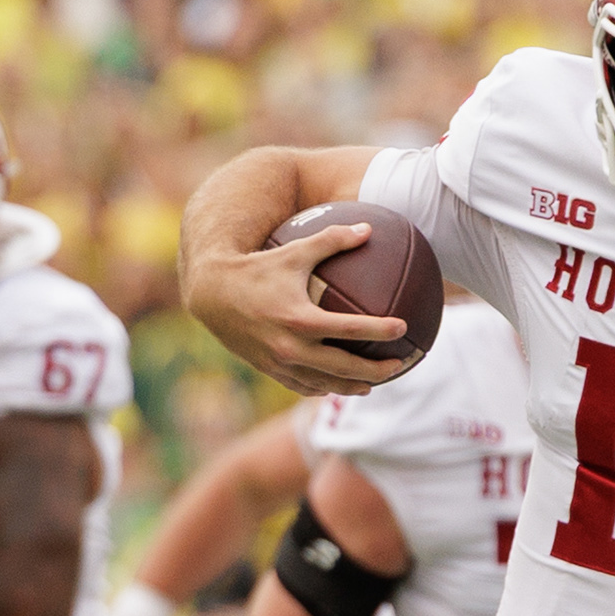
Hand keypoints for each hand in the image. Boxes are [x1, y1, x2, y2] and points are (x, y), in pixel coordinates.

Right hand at [191, 216, 404, 395]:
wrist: (210, 293)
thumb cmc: (256, 267)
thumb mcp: (294, 251)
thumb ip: (332, 240)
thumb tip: (369, 229)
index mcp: (301, 319)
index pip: (351, 329)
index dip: (381, 330)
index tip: (404, 329)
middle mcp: (291, 346)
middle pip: (344, 366)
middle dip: (376, 369)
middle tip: (399, 365)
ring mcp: (279, 362)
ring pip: (324, 382)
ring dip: (352, 385)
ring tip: (373, 383)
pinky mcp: (269, 369)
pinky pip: (302, 385)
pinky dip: (322, 387)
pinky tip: (337, 384)